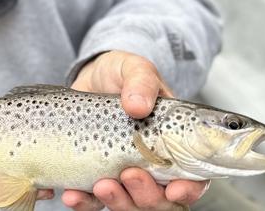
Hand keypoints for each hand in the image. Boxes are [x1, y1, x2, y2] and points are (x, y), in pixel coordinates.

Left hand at [64, 50, 208, 210]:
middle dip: (147, 197)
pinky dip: (83, 203)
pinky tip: (72, 195)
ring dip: (117, 203)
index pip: (193, 178)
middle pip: (160, 200)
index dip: (189, 190)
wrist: (90, 77)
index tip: (175, 189)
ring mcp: (123, 173)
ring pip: (128, 205)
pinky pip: (92, 201)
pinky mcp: (95, 175)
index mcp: (173, 142)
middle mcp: (151, 165)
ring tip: (100, 185)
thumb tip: (138, 105)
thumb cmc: (121, 74)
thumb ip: (141, 81)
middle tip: (129, 175)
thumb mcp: (135, 68)